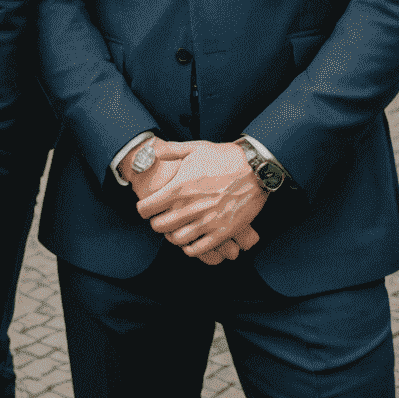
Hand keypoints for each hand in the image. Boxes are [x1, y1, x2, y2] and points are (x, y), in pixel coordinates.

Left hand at [135, 140, 267, 261]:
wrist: (255, 169)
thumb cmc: (224, 157)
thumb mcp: (195, 147)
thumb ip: (171, 150)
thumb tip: (154, 150)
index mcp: (180, 187)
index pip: (147, 208)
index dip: (143, 209)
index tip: (146, 207)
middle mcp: (190, 207)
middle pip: (159, 226)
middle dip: (156, 223)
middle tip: (159, 219)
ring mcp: (207, 222)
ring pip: (177, 240)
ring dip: (172, 237)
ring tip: (175, 230)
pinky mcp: (223, 233)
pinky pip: (199, 250)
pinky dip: (190, 249)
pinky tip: (190, 241)